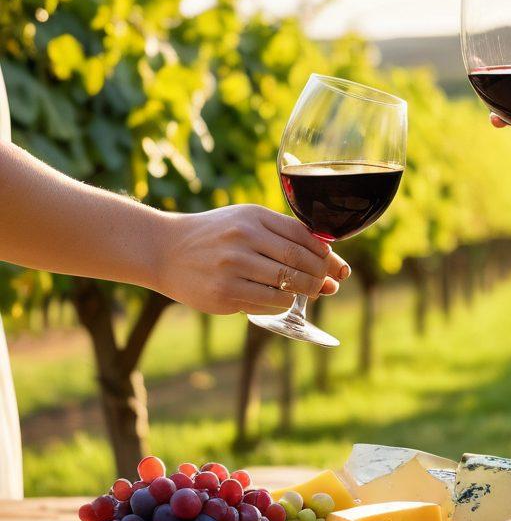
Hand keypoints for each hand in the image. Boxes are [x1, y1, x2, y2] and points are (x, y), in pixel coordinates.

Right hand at [152, 205, 350, 314]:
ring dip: (305, 292)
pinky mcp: (224, 293)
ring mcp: (233, 267)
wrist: (165, 250)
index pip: (302, 235)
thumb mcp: (245, 221)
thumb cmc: (214, 236)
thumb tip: (325, 259)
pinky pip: (268, 302)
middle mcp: (243, 238)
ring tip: (309, 292)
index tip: (335, 264)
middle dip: (320, 276)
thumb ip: (281, 234)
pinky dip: (283, 304)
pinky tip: (282, 300)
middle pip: (299, 261)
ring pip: (287, 285)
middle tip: (328, 284)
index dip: (325, 253)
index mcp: (253, 217)